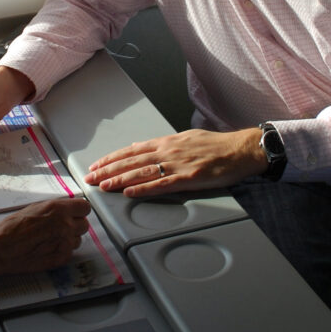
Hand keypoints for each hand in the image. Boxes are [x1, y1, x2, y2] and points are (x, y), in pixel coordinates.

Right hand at [0, 197, 92, 274]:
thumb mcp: (35, 208)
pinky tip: (47, 249)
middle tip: (60, 227)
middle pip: (84, 225)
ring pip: (78, 240)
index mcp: (58, 210)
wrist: (2, 248)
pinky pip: (70, 253)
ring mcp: (64, 243)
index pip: (85, 208)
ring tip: (50, 239)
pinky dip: (62, 251)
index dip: (79, 211)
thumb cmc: (13, 227)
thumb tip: (66, 208)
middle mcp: (65, 225)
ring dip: (69, 239)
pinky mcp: (61, 258)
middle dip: (75, 225)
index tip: (74, 214)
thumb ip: (55, 208)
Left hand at [84, 128, 266, 196]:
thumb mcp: (187, 139)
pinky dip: (143, 189)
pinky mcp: (189, 178)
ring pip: (142, 172)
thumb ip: (165, 145)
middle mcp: (168, 151)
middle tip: (90, 178)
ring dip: (119, 180)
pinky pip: (161, 184)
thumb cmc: (217, 146)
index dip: (112, 158)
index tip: (97, 164)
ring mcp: (178, 164)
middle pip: (131, 161)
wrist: (240, 149)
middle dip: (108, 169)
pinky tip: (129, 193)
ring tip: (102, 186)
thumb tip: (144, 148)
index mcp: (167, 142)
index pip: (132, 150)